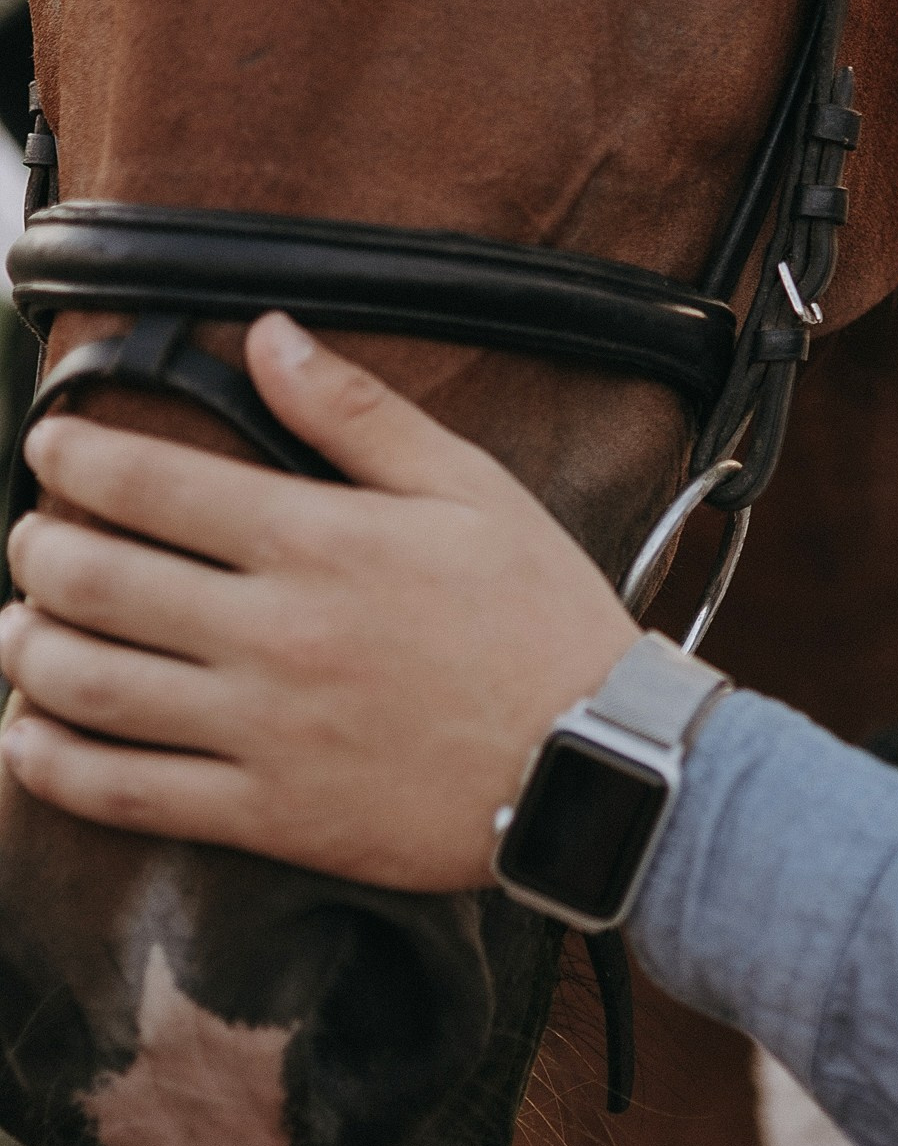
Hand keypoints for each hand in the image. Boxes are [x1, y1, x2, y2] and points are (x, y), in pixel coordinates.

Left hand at [0, 315, 634, 889]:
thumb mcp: (468, 485)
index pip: (151, 485)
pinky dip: (52, 764)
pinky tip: (28, 737)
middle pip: (98, 582)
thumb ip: (357, 410)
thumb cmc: (538, 614)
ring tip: (15, 628)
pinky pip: (125, 792)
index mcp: (318, 540)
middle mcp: (272, 632)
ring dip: (26, 650)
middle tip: (28, 537)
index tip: (47, 446)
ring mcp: (261, 729)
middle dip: (38, 550)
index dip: (75, 459)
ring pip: (91, 687)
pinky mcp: (264, 812)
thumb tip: (269, 333)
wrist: (591, 760)